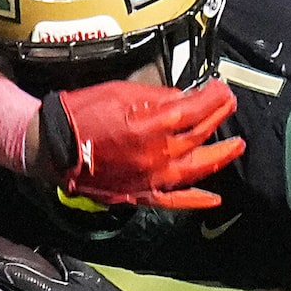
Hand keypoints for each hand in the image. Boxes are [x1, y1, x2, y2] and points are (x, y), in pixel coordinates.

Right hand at [35, 77, 244, 207]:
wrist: (53, 146)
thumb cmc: (84, 113)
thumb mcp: (122, 91)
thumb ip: (158, 96)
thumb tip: (184, 98)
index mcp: (153, 125)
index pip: (195, 109)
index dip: (213, 97)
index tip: (221, 89)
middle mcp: (158, 154)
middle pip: (199, 135)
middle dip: (218, 118)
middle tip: (229, 106)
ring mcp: (152, 177)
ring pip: (196, 168)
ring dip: (219, 157)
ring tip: (236, 146)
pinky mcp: (141, 194)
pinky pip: (174, 201)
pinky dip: (196, 201)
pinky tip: (214, 200)